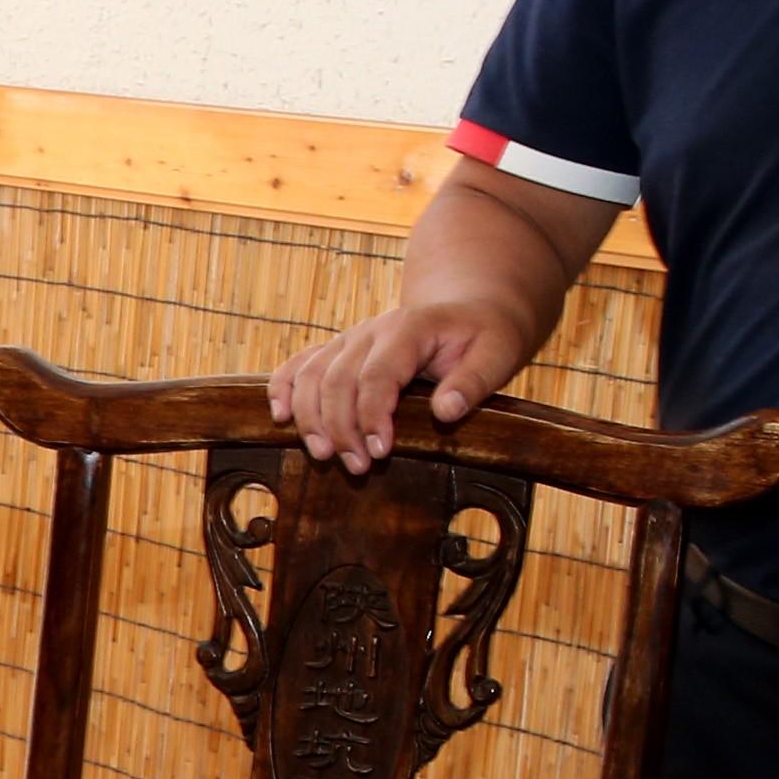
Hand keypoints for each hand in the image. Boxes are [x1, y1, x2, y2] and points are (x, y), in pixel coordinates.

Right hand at [263, 293, 536, 472]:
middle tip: (356, 467)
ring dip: (310, 419)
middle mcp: (370, 331)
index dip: (372, 416)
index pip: (377, 375)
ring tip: (323, 454)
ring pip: (310, 375)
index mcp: (410, 328)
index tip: (380, 453)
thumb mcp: (500, 354)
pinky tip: (279, 417)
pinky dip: (281, 389)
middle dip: (340, 427)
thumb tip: (444, 412)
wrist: (472, 310)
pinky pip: (298, 365)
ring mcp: (349, 339)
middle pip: (336, 379)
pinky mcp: (337, 350)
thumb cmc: (487, 337)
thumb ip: (474, 382)